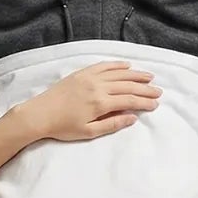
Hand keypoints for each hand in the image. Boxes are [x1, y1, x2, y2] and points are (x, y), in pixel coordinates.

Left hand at [21, 61, 161, 142]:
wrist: (39, 114)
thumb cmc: (63, 127)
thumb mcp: (88, 132)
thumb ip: (112, 125)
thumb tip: (132, 118)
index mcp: (101, 103)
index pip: (129, 101)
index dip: (144, 102)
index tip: (155, 104)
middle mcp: (98, 87)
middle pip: (128, 86)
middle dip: (145, 89)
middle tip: (158, 91)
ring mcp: (90, 77)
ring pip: (119, 74)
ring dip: (135, 75)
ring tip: (149, 77)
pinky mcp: (82, 73)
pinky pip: (103, 66)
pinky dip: (117, 65)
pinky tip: (126, 66)